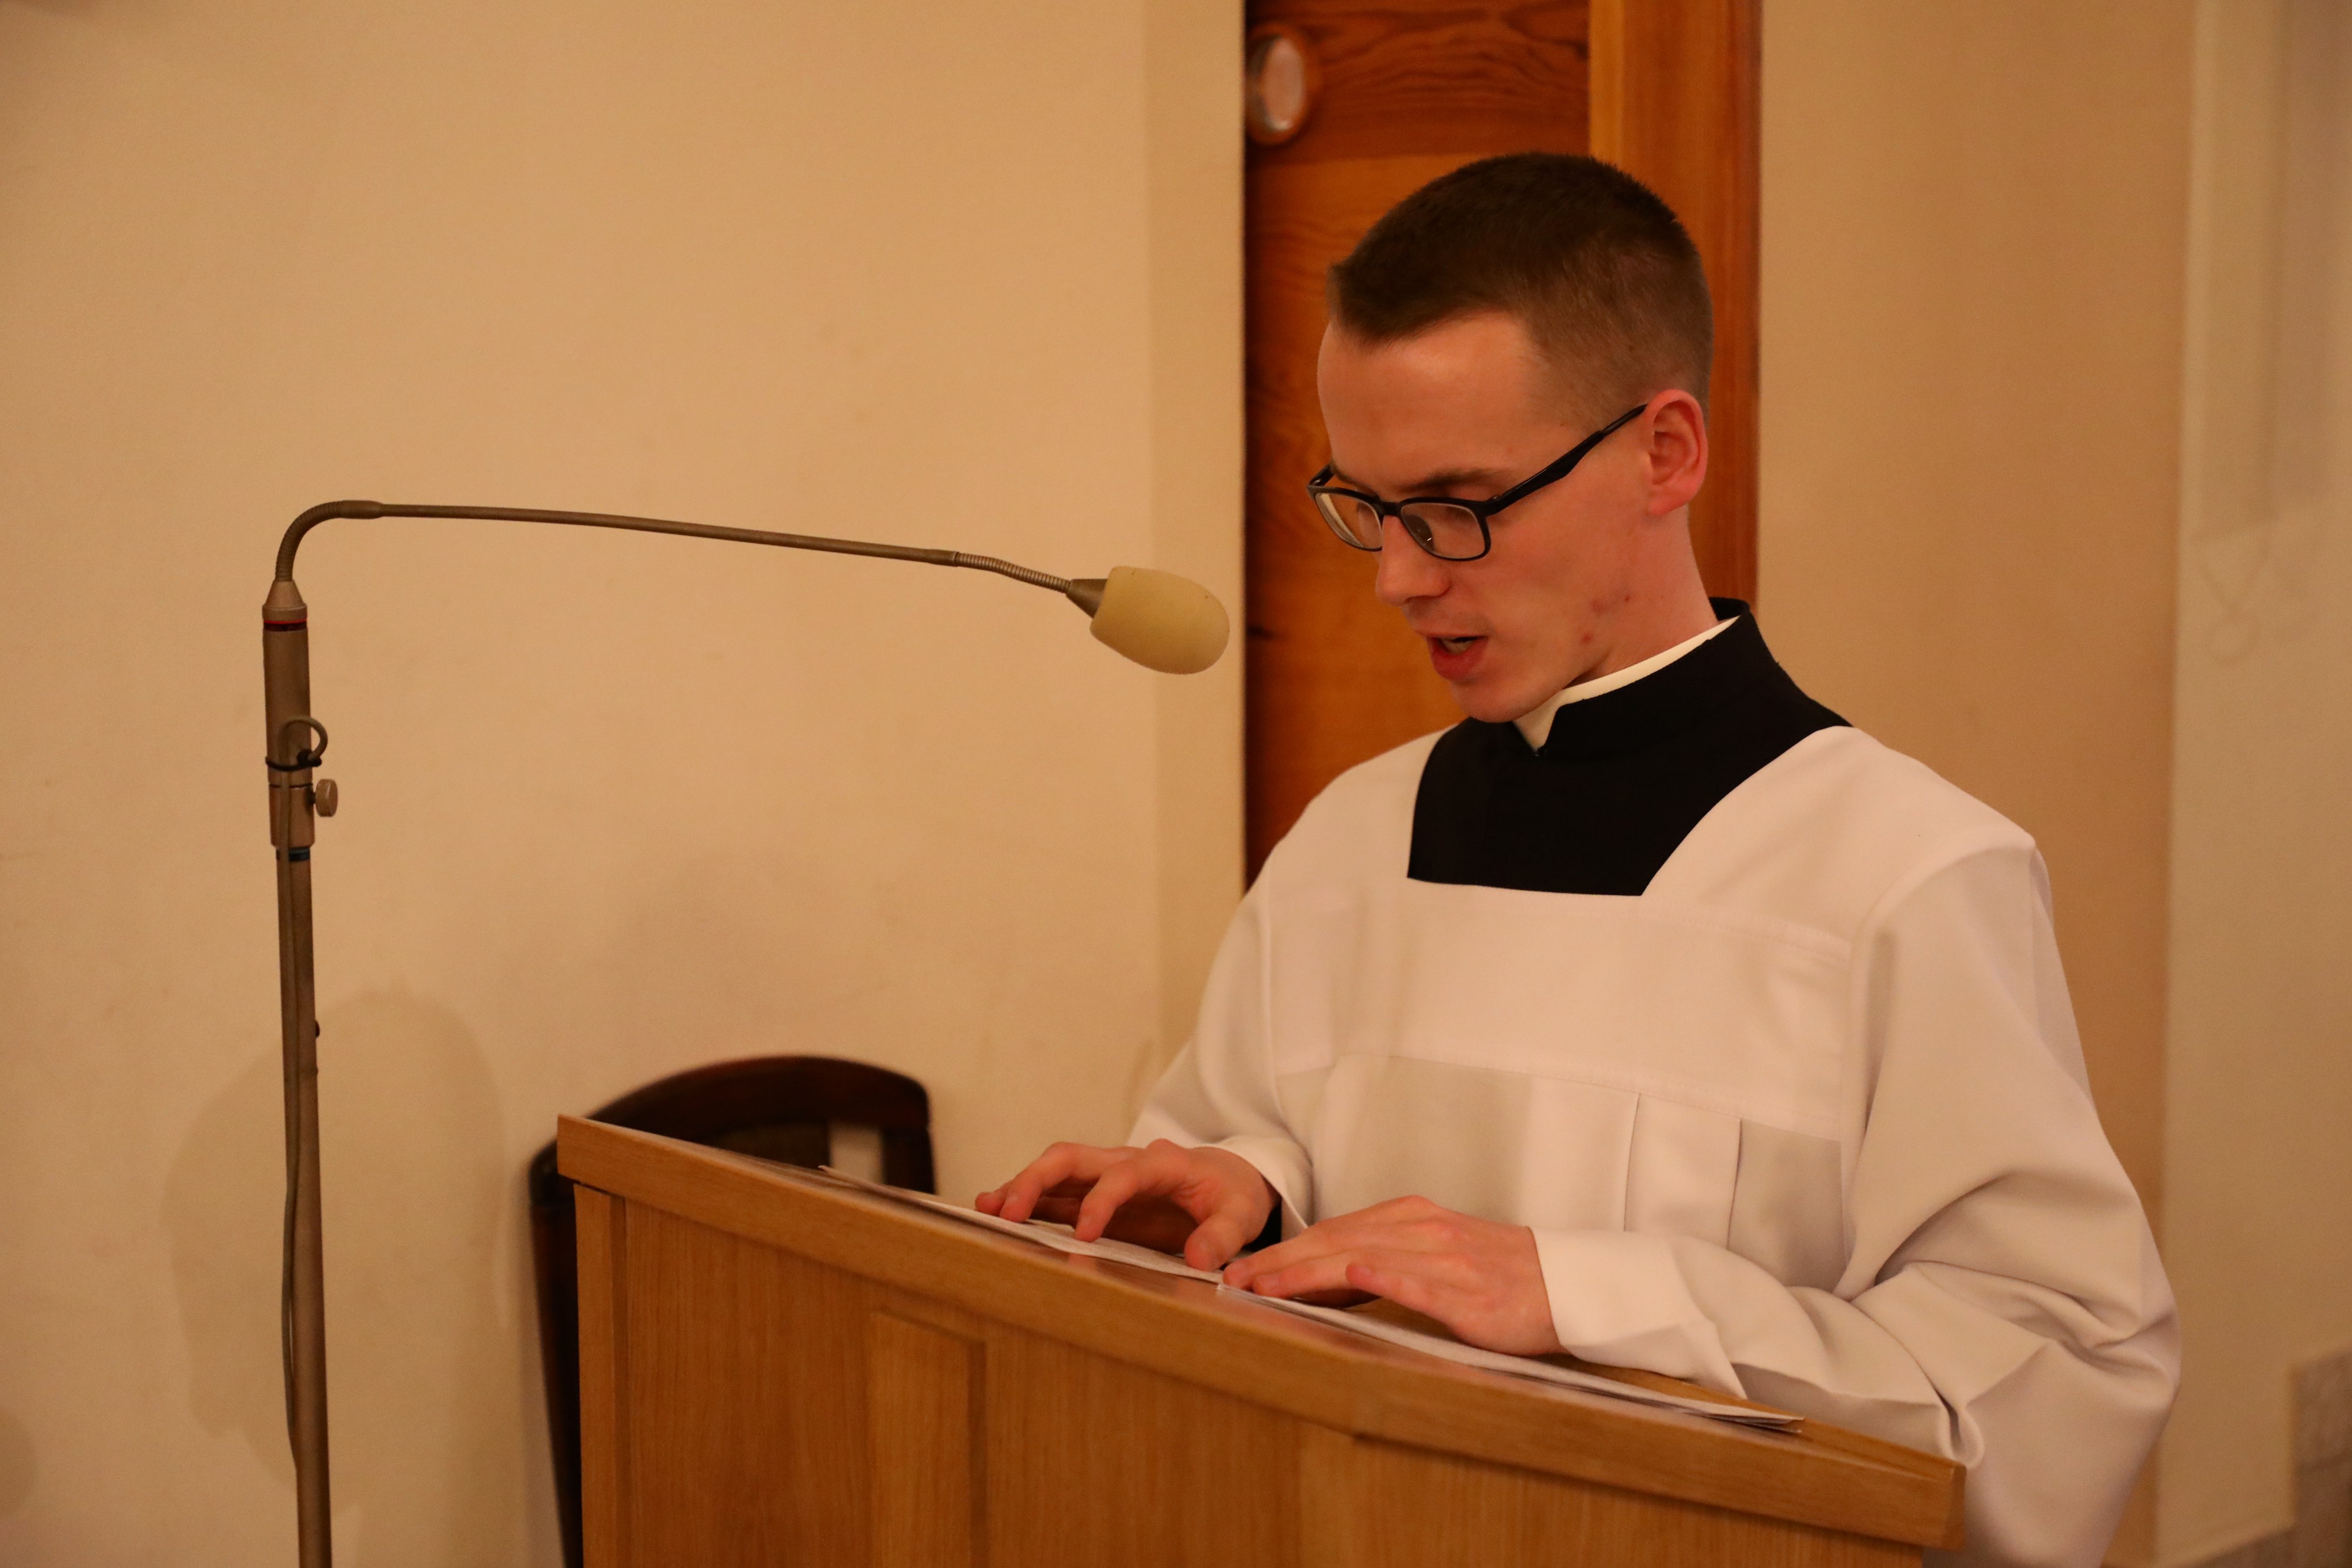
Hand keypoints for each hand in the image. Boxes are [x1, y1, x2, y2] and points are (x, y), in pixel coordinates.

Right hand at [976, 1139, 1274, 1271]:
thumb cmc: (1233, 1195)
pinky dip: (1027, 1200)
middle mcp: (1126, 1161)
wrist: (1230, 1181)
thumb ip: (1221, 1235)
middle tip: (1008, 1211)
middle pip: (1073, 1157)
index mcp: (1163, 1163)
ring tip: (986, 1209)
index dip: (1101, 1201)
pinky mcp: (1096, 1195)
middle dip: (1037, 1180)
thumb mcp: (1240, 1214)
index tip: (1084, 1235)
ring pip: (1056, 1171)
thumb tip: (1197, 1260)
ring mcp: (1107, 1177)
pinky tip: (997, 1213)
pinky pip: (1056, 1192)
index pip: (1124, 1174)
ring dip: (1021, 1188)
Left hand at [1220, 1195, 1563, 1356]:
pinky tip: (1352, 1276)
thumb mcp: (1435, 1258)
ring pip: (1365, 1259)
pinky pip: (1420, 1283)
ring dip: (1310, 1272)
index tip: (1241, 1269)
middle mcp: (1424, 1231)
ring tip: (1265, 1285)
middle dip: (1280, 1261)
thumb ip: (1386, 1261)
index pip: (1334, 1233)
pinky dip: (1383, 1276)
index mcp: (1412, 1220)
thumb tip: (1329, 1277)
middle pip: (1337, 1242)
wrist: (1568, 1286)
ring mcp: (1446, 1261)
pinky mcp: (1469, 1295)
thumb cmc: (1498, 1278)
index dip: (1284, 1251)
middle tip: (1233, 1280)